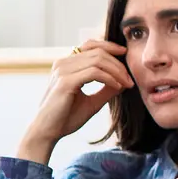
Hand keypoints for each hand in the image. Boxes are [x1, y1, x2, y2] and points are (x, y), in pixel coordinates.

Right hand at [17, 41, 132, 161]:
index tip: (125, 54)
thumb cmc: (66, 118)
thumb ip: (106, 89)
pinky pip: (94, 72)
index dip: (109, 46)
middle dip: (118, 64)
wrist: (48, 132)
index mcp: (66, 65)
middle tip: (130, 80)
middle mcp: (62, 63)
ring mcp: (62, 71)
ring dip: (117, 71)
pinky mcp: (65, 81)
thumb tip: (124, 80)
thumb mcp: (92, 101)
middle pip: (98, 52)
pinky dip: (109, 78)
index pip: (90, 45)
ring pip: (98, 60)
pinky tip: (117, 87)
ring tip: (126, 84)